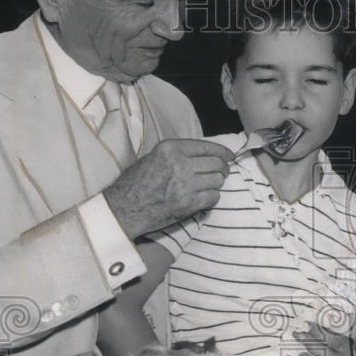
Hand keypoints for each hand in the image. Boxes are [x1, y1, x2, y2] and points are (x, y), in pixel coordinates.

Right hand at [104, 139, 233, 238]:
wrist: (125, 208)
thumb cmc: (135, 182)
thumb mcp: (153, 157)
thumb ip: (177, 154)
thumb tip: (203, 155)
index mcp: (170, 149)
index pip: (206, 147)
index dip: (223, 152)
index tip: (230, 156)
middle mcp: (180, 164)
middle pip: (216, 164)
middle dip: (223, 168)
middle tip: (222, 172)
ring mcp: (186, 185)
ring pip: (217, 181)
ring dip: (217, 183)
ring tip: (211, 185)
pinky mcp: (189, 204)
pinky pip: (213, 197)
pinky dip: (213, 197)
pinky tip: (206, 196)